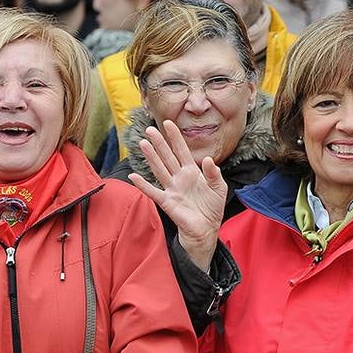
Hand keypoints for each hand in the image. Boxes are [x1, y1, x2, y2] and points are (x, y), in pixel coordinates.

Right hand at [127, 120, 229, 269]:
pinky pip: (153, 192)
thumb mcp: (219, 188)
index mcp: (192, 172)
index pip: (182, 151)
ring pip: (159, 169)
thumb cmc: (212, 208)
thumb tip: (207, 160)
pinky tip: (133, 176)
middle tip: (149, 129)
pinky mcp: (167, 202)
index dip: (175, 137)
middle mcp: (179, 178)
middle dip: (159, 143)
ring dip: (151, 157)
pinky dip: (143, 185)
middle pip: (167, 157)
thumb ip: (214, 174)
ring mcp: (172, 189)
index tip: (168, 123)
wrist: (206, 230)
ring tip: (142, 144)